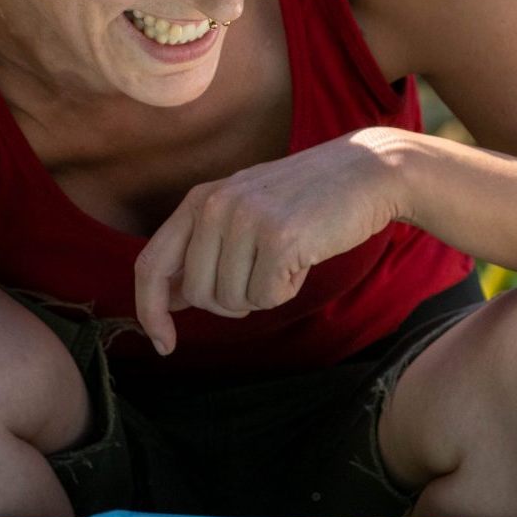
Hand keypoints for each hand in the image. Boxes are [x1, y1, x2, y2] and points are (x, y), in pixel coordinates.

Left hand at [133, 130, 408, 353]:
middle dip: (230, 302)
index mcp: (199, 200)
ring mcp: (246, 220)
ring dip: (263, 294)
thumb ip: (203, 249)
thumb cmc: (306, 200)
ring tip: (287, 258)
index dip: (150, 311)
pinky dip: (288, 290)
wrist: (367, 172)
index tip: (163, 344)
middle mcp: (214, 206)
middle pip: (198, 294)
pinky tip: (304, 259)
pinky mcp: (279, 238)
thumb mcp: (243, 212)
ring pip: (232, 301)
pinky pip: (267, 297)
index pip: (151, 264)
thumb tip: (168, 301)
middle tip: (263, 275)